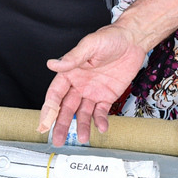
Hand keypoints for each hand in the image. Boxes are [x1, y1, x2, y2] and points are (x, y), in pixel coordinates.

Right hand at [37, 25, 146, 144]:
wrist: (133, 40)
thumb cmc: (110, 37)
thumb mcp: (90, 45)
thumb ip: (73, 58)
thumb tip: (52, 64)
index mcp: (70, 72)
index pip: (55, 94)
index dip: (49, 109)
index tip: (44, 123)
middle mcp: (79, 84)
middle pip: (66, 108)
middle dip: (61, 124)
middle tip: (57, 139)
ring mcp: (93, 91)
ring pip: (83, 113)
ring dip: (81, 126)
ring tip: (82, 138)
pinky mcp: (107, 96)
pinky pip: (101, 112)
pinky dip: (100, 120)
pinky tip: (101, 128)